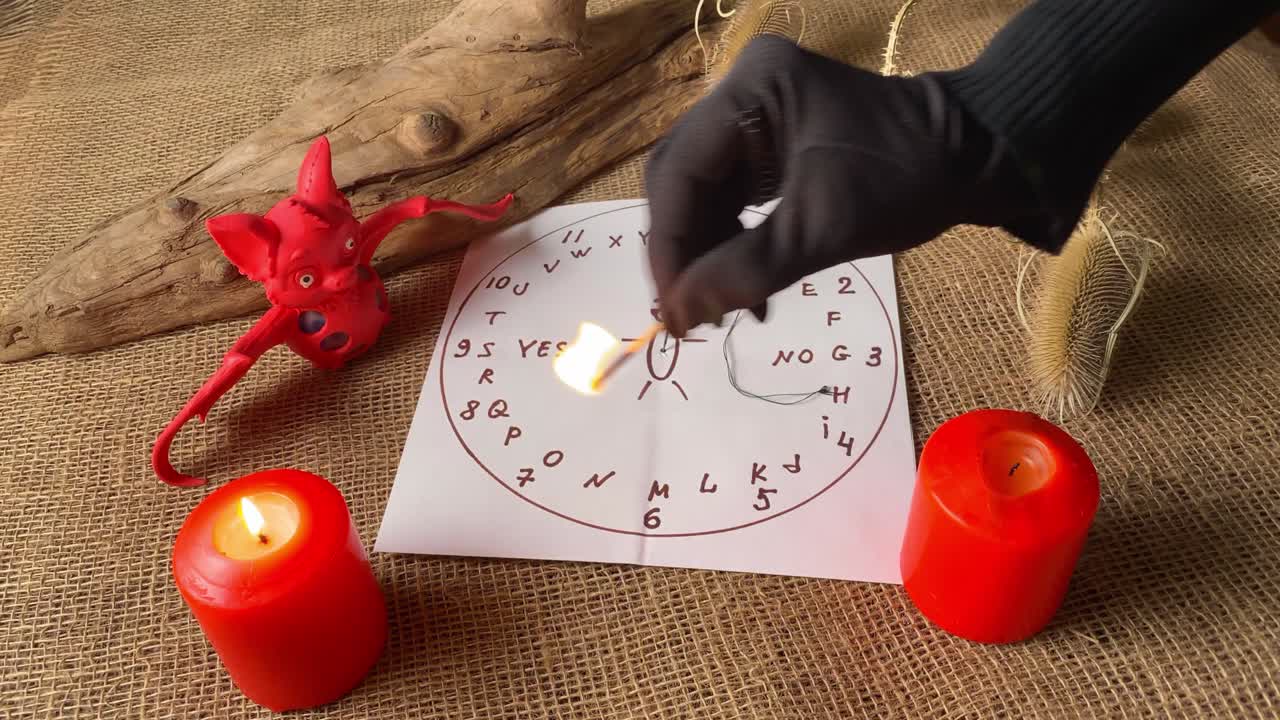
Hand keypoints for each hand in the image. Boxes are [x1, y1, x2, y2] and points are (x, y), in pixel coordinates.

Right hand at [643, 36, 1025, 336]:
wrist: (973, 160)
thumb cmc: (906, 181)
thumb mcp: (824, 229)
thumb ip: (746, 270)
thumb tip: (678, 313)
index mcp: (753, 88)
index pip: (680, 169)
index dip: (668, 243)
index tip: (672, 306)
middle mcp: (742, 90)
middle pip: (681, 178)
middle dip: (683, 250)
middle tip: (688, 313)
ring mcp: (753, 115)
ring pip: (700, 193)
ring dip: (705, 254)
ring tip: (720, 310)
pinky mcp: (767, 142)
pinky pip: (728, 196)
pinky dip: (729, 244)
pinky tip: (742, 287)